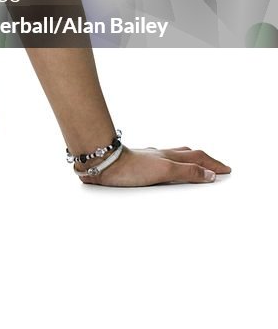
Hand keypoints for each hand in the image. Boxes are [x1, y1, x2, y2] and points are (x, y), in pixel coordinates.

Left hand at [76, 146, 230, 186]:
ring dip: (186, 160)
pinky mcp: (136, 165)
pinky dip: (168, 164)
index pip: (197, 158)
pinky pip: (158, 163)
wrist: (103, 163)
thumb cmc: (130, 167)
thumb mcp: (165, 171)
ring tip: (193, 163)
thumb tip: (210, 174)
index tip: (226, 170)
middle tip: (214, 165)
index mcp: (169, 157)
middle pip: (186, 154)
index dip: (213, 164)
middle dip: (203, 159)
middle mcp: (159, 155)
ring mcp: (147, 159)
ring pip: (172, 156)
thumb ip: (187, 172)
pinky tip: (161, 168)